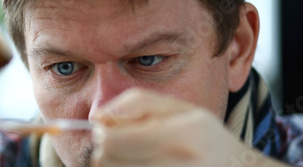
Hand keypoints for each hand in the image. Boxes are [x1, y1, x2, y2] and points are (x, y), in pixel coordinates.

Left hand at [91, 88, 287, 166]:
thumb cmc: (204, 136)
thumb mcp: (179, 108)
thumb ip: (136, 103)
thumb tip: (98, 116)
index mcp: (182, 136)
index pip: (112, 141)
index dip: (103, 133)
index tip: (109, 129)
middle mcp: (178, 165)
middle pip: (106, 161)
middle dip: (107, 150)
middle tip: (124, 144)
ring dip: (116, 164)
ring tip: (137, 155)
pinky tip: (144, 165)